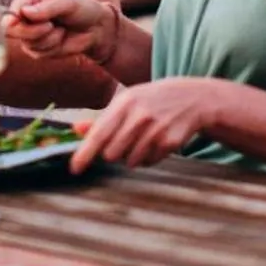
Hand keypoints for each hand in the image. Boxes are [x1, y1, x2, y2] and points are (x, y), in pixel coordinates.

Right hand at [4, 0, 118, 66]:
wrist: (96, 29)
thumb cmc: (82, 9)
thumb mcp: (67, 3)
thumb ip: (46, 8)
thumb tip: (24, 12)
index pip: (11, 10)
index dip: (11, 19)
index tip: (16, 21)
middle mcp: (25, 15)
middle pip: (12, 30)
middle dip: (33, 31)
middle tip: (50, 25)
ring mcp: (29, 33)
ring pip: (27, 43)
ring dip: (49, 39)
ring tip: (60, 29)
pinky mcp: (37, 49)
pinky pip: (38, 54)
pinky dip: (53, 48)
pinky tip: (61, 38)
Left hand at [69, 78, 217, 173]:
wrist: (190, 97)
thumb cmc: (151, 100)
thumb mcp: (126, 102)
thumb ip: (101, 118)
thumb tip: (76, 129)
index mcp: (124, 103)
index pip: (99, 133)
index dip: (85, 153)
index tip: (74, 168)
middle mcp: (139, 116)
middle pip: (112, 153)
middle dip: (113, 152)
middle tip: (124, 140)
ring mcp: (156, 129)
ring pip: (130, 161)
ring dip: (133, 156)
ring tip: (143, 138)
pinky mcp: (170, 142)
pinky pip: (149, 162)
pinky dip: (149, 157)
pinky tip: (157, 140)